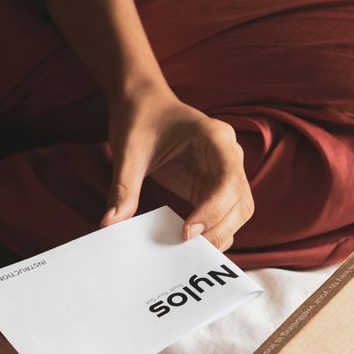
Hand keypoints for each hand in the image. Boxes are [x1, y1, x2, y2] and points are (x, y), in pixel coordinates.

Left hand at [101, 84, 254, 250]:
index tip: (187, 231)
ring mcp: (224, 172)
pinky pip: (222, 215)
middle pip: (241, 202)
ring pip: (238, 212)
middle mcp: (228, 155)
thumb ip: (124, 187)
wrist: (141, 101)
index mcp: (215, 137)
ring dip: (219, 234)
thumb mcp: (128, 149)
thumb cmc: (139, 116)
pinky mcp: (212, 186)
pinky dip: (210, 232)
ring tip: (187, 252)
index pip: (229, 179)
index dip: (214, 210)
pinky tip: (186, 244)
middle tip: (187, 250)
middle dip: (220, 229)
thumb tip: (111, 224)